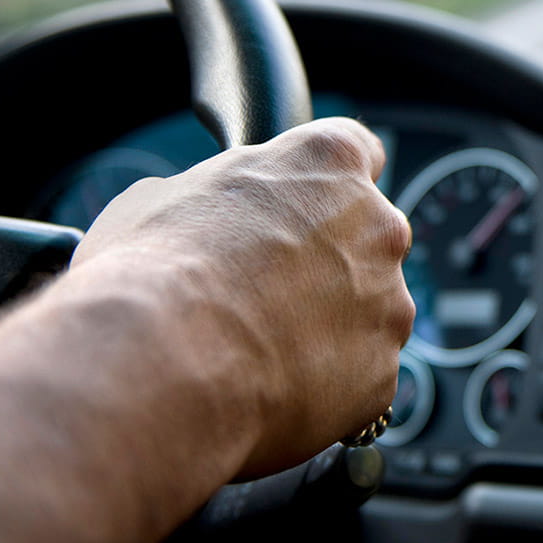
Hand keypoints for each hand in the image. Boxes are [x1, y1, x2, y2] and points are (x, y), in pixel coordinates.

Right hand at [71, 117, 413, 477]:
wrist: (162, 365)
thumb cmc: (153, 272)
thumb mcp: (161, 198)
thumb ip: (215, 195)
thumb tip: (202, 213)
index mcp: (330, 164)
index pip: (358, 152)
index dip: (327, 183)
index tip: (309, 204)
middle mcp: (378, 227)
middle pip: (367, 239)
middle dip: (328, 262)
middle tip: (265, 292)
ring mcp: (389, 304)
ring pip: (369, 313)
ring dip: (330, 327)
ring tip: (257, 350)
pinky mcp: (382, 374)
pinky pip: (359, 375)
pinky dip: (325, 385)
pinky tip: (269, 390)